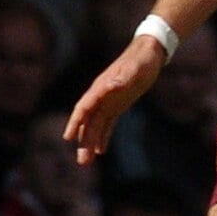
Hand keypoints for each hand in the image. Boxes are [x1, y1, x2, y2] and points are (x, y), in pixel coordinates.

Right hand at [63, 36, 166, 163]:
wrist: (149, 53)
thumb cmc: (142, 60)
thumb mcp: (135, 69)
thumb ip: (122, 78)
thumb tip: (110, 86)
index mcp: (101, 88)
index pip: (84, 107)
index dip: (75, 122)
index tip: (68, 137)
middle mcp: (100, 96)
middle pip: (87, 122)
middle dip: (83, 141)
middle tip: (82, 162)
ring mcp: (108, 101)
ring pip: (95, 126)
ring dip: (90, 143)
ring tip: (86, 162)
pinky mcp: (117, 105)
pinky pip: (106, 124)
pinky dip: (102, 137)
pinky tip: (100, 151)